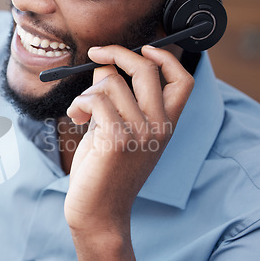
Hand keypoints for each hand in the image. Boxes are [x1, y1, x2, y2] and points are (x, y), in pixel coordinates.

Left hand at [64, 45, 193, 236]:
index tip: (143, 47)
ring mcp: (141, 133)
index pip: (183, 80)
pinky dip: (78, 103)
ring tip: (80, 112)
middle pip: (146, 69)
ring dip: (87, 91)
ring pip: (110, 84)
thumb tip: (105, 65)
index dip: (166, 57)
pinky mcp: (116, 140)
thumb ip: (116, 99)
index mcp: (165, 124)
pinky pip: (94, 100)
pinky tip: (76, 119)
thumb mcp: (116, 129)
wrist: (98, 213)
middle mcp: (159, 127)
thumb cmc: (104, 171)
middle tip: (95, 53)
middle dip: (118, 53)